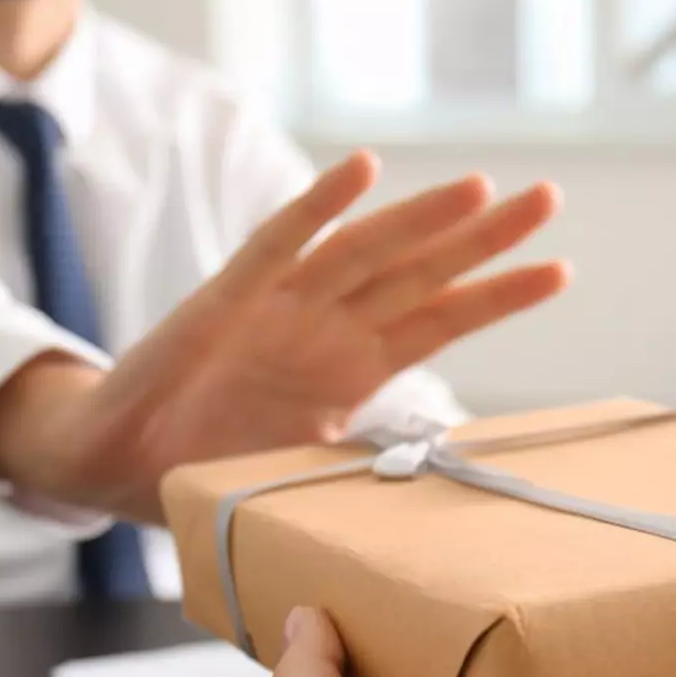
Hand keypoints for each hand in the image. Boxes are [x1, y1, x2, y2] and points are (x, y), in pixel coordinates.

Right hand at [0, 151, 567, 522]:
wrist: (115, 463)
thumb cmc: (206, 462)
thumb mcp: (302, 473)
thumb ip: (359, 473)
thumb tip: (431, 504)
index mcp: (351, 368)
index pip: (440, 321)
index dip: (497, 296)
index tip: (560, 270)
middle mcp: (326, 326)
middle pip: (420, 272)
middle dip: (484, 237)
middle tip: (547, 199)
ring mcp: (280, 306)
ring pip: (365, 251)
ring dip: (421, 219)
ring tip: (481, 189)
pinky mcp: (226, 300)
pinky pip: (278, 245)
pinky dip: (319, 207)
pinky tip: (362, 171)